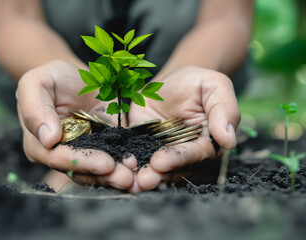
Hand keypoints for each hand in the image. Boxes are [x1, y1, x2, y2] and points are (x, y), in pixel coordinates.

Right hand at [16, 60, 133, 189]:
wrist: (75, 76)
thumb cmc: (51, 78)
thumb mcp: (36, 83)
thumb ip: (35, 109)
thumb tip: (48, 140)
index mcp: (38, 144)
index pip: (57, 158)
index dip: (80, 162)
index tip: (104, 163)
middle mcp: (60, 154)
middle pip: (80, 171)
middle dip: (103, 175)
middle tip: (125, 177)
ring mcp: (83, 152)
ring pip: (96, 172)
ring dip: (115, 176)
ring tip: (133, 176)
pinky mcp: (103, 147)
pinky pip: (112, 160)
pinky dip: (123, 164)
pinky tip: (136, 165)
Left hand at [128, 66, 239, 192]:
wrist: (172, 81)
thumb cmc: (198, 83)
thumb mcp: (215, 86)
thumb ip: (224, 110)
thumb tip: (229, 140)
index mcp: (208, 143)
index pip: (195, 155)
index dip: (178, 159)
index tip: (160, 162)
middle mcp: (186, 153)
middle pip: (173, 169)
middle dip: (157, 175)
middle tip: (142, 180)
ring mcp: (163, 152)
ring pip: (154, 168)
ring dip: (141, 175)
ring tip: (128, 181)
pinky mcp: (145, 146)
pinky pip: (137, 156)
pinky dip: (128, 164)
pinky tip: (119, 167)